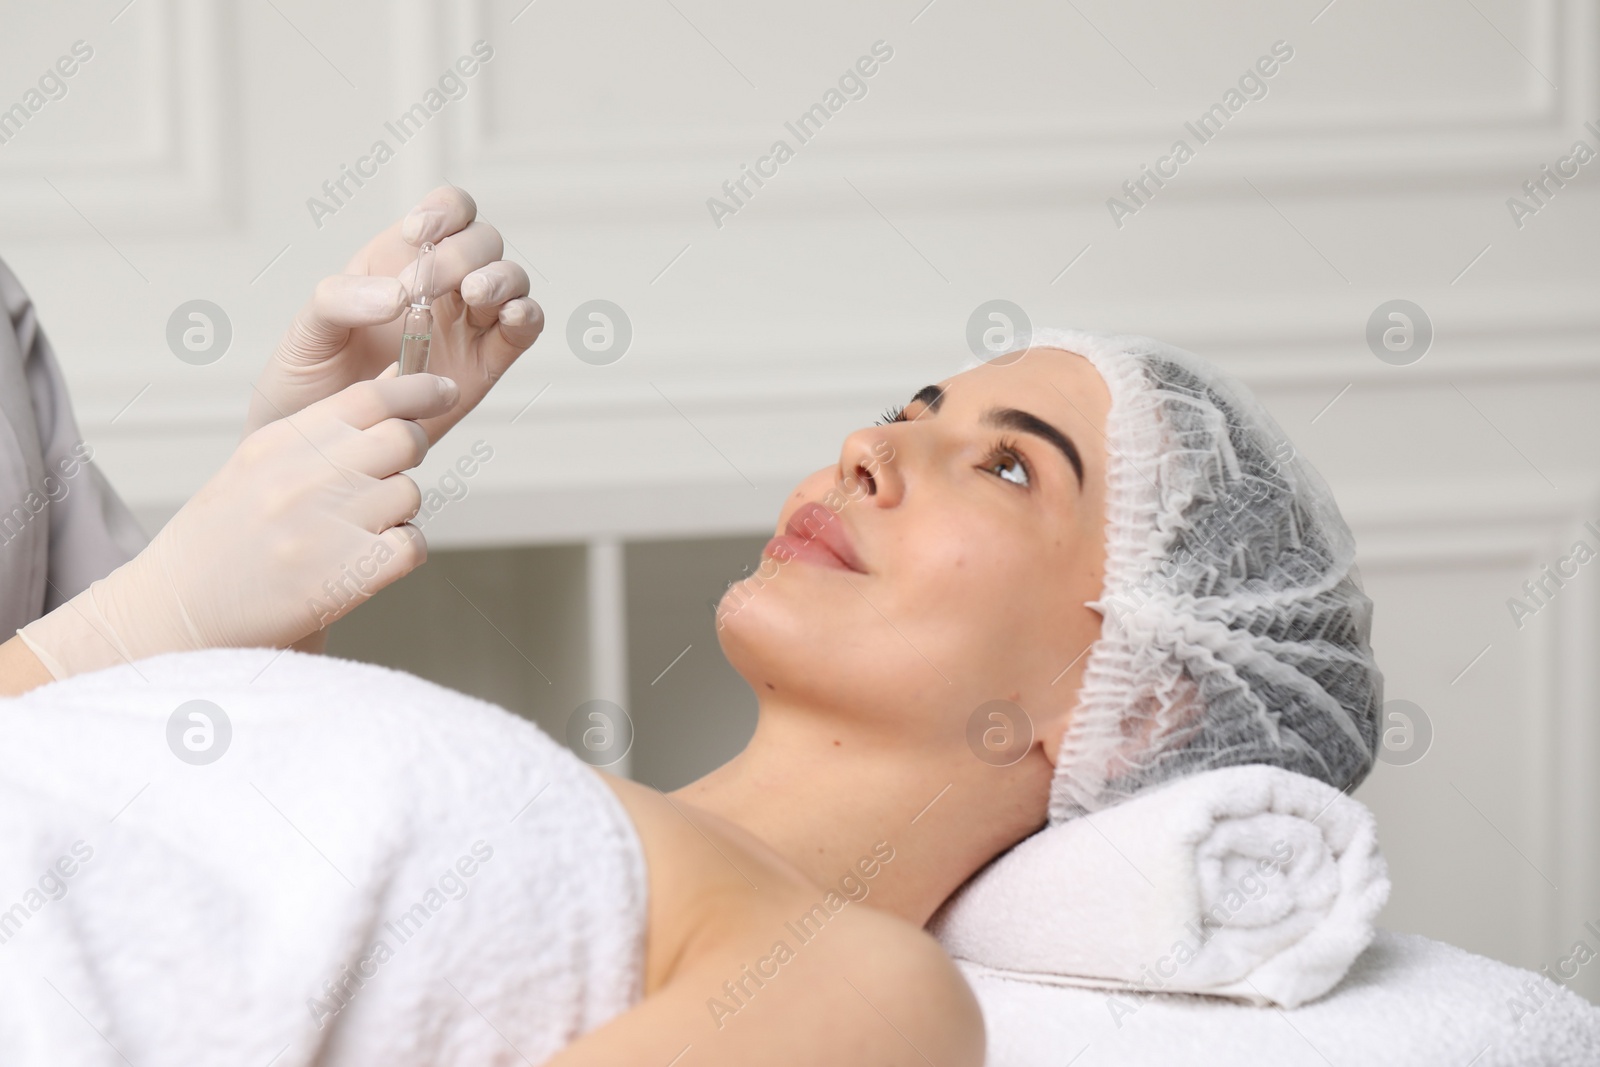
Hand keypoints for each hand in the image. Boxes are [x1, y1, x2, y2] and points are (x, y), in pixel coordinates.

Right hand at [18, 368, 457, 678]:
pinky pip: (412, 544)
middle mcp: (305, 475)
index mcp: (281, 442)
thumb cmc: (220, 541)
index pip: (369, 397)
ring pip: (409, 493)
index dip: (417, 390)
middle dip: (408, 454)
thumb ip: (320, 431)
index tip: (442, 391)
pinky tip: (368, 560)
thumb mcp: (256, 467)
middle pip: (403, 439)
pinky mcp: (348, 574)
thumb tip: (392, 386)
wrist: (179, 613)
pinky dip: (402, 552)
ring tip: (353, 532)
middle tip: (387, 475)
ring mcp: (327, 524)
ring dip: (396, 511)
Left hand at [243, 185, 542, 444]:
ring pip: (511, 281)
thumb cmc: (310, 382)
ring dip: (500, 280)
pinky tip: (510, 318)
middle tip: (427, 285)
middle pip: (483, 242)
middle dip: (462, 253)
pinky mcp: (486, 366)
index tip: (417, 235)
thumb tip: (399, 294)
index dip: (444, 212)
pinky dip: (527, 317)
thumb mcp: (307, 330)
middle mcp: (444, 287)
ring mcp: (469, 327)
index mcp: (401, 260)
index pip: (447, 212)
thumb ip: (341, 299)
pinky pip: (523, 332)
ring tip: (472, 296)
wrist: (321, 445)